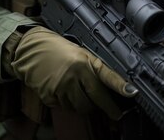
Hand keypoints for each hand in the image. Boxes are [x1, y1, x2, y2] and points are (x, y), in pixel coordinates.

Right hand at [11, 26, 135, 118]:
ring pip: (80, 107)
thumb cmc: (57, 49)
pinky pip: (65, 108)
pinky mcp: (50, 96)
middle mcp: (74, 74)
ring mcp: (62, 86)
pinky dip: (67, 103)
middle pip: (95, 99)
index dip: (120, 86)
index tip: (132, 93)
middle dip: (107, 108)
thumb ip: (91, 69)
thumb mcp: (78, 53)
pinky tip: (63, 91)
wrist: (31, 49)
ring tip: (77, 91)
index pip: (106, 75)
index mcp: (84, 60)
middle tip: (115, 114)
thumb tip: (106, 88)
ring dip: (83, 104)